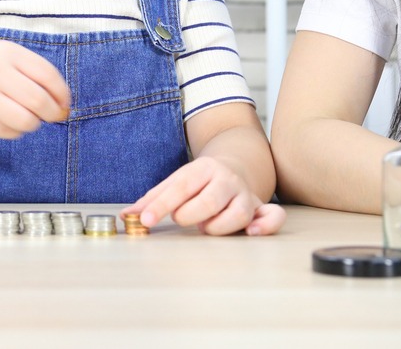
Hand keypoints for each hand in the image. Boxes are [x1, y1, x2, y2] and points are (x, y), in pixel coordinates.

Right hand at [0, 40, 69, 138]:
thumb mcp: (4, 54)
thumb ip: (32, 70)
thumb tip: (62, 100)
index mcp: (7, 52)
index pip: (47, 75)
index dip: (62, 93)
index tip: (65, 103)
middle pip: (38, 101)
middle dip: (52, 113)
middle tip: (53, 115)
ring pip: (24, 121)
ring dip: (34, 123)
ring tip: (29, 117)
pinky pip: (7, 132)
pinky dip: (16, 131)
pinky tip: (10, 121)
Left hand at [123, 157, 286, 236]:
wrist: (235, 167)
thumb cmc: (199, 182)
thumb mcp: (177, 182)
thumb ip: (153, 199)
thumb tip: (127, 216)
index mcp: (203, 168)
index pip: (181, 186)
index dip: (162, 204)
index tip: (145, 220)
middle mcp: (227, 180)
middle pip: (211, 199)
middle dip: (191, 215)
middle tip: (182, 219)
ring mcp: (246, 195)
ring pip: (238, 212)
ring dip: (219, 226)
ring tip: (207, 227)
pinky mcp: (261, 209)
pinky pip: (272, 217)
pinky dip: (266, 226)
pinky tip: (251, 233)